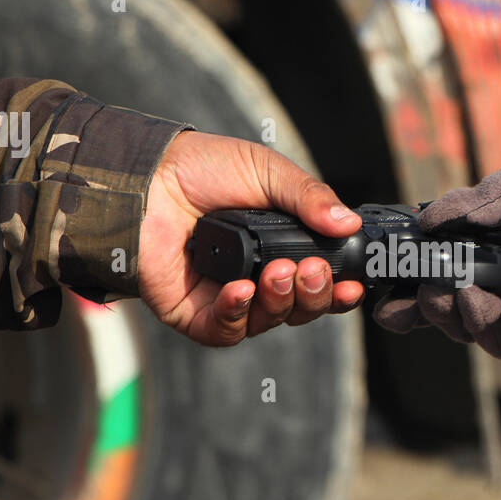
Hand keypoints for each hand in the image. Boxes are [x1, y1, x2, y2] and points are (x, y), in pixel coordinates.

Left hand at [138, 130, 363, 345]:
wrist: (147, 176)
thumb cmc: (202, 169)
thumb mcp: (268, 172)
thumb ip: (310, 197)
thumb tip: (349, 223)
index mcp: (281, 248)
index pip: (319, 282)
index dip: (339, 289)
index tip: (353, 285)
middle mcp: (258, 278)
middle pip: (301, 308)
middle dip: (314, 295)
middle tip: (312, 270)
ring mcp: (227, 298)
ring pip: (269, 321)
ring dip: (281, 301)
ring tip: (278, 271)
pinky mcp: (194, 313)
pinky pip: (226, 330)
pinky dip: (238, 313)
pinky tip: (241, 289)